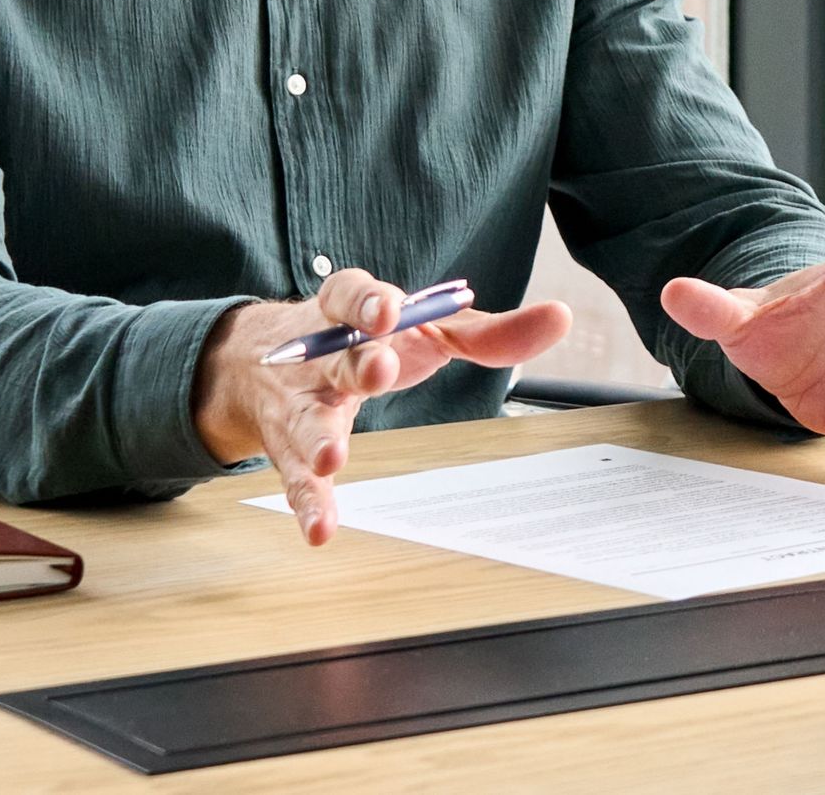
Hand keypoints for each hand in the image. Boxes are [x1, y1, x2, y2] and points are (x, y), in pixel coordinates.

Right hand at [192, 268, 569, 545]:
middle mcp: (320, 353)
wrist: (265, 360)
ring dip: (319, 437)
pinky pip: (297, 478)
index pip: (352, 295)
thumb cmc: (369, 338)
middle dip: (359, 363)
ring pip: (309, 418)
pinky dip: (310, 503)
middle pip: (338, 356)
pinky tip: (321, 529)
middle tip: (378, 371)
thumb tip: (558, 318)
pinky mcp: (291, 450)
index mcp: (351, 310)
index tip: (389, 310)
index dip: (369, 302)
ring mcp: (303, 402)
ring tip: (332, 457)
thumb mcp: (425, 327)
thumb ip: (487, 331)